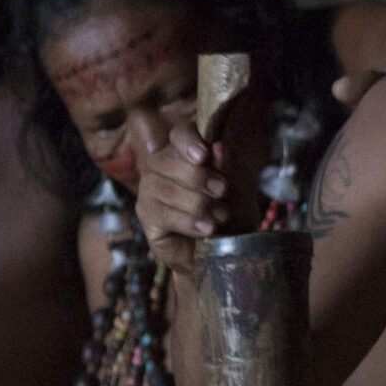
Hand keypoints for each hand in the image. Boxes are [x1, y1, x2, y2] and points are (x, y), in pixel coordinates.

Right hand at [135, 119, 259, 272]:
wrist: (225, 250)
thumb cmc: (231, 214)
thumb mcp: (238, 189)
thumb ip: (227, 167)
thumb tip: (218, 148)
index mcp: (185, 152)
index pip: (179, 135)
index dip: (188, 142)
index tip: (203, 156)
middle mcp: (161, 168)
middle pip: (167, 160)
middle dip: (198, 177)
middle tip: (222, 191)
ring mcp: (149, 192)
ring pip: (164, 188)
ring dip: (198, 203)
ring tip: (220, 216)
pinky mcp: (147, 217)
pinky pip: (162, 214)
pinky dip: (189, 221)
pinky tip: (206, 229)